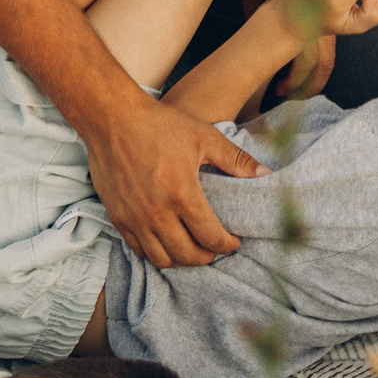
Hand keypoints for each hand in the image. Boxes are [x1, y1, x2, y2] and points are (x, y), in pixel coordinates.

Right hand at [81, 92, 264, 266]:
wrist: (111, 118)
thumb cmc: (160, 124)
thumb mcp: (204, 136)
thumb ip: (237, 160)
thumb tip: (266, 174)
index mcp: (182, 194)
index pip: (211, 238)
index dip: (228, 245)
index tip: (234, 241)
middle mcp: (157, 212)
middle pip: (188, 256)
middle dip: (207, 256)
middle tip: (215, 247)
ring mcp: (134, 217)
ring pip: (162, 259)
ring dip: (181, 259)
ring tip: (192, 247)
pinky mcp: (117, 217)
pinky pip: (138, 250)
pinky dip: (156, 252)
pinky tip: (166, 240)